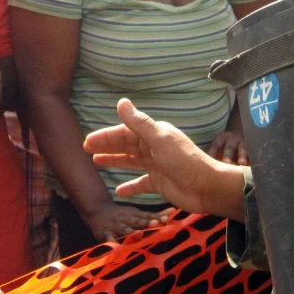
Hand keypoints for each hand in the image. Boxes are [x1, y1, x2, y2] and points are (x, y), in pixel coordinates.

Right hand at [84, 99, 246, 219]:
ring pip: (131, 161)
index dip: (107, 136)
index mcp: (155, 134)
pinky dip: (130, 186)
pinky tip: (119, 191)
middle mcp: (155, 148)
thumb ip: (139, 123)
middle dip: (107, 146)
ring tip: (96, 163)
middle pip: (126, 145)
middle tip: (86, 150)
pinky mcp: (160, 183)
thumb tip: (121, 102)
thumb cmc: (184, 161)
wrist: (207, 187)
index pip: (125, 132)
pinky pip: (141, 183)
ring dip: (115, 161)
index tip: (88, 141)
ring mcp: (157, 166)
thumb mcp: (159, 140)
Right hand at [84, 200, 172, 241]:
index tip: (166, 219)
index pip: (147, 216)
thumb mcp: (137, 213)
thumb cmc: (123, 215)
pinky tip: (115, 245)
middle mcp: (126, 219)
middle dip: (146, 223)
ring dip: (131, 231)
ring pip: (124, 229)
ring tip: (138, 234)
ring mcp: (115, 226)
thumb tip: (173, 211)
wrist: (98, 210)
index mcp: (135, 214)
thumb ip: (154, 215)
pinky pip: (108, 238)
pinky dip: (111, 241)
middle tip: (156, 224)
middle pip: (137, 221)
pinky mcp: (104, 233)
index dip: (156, 218)